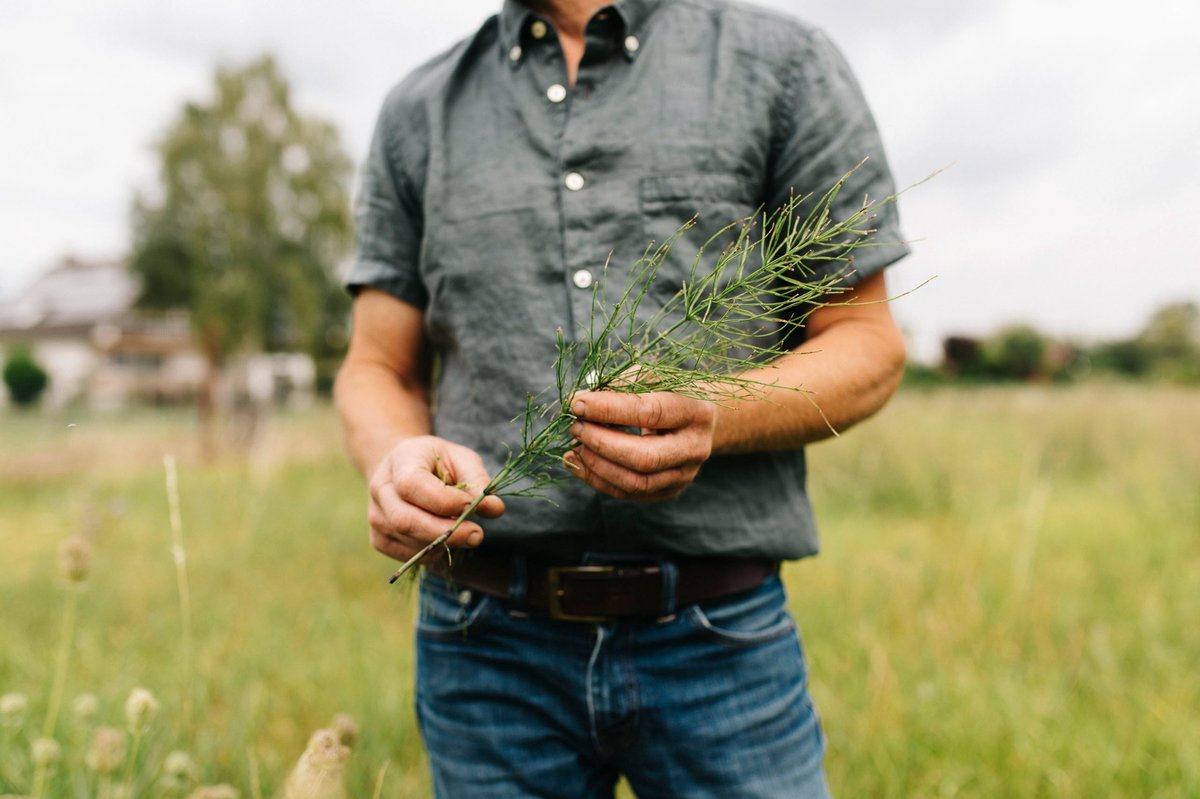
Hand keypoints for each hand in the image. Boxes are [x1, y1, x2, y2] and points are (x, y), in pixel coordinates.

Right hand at [367, 435, 504, 561]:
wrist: (404, 470)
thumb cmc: (437, 463)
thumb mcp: (461, 459)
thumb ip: (477, 481)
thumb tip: (495, 508)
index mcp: (399, 461)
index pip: (412, 485)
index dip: (443, 500)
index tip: (471, 505)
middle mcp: (380, 489)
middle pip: (405, 520)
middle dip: (445, 532)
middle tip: (477, 535)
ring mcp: (376, 516)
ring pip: (409, 541)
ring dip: (443, 543)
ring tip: (464, 531)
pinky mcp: (379, 539)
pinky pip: (409, 555)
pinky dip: (433, 552)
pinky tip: (444, 537)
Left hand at [566, 391, 715, 501]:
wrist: (703, 421)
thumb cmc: (671, 393)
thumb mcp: (653, 378)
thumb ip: (620, 385)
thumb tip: (580, 401)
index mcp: (695, 412)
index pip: (649, 413)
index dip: (609, 409)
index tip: (577, 403)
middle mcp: (695, 448)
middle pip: (644, 456)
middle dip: (601, 442)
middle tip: (576, 427)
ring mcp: (684, 475)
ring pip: (636, 482)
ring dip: (597, 465)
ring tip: (575, 446)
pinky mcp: (670, 491)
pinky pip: (628, 494)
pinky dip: (597, 479)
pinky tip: (578, 462)